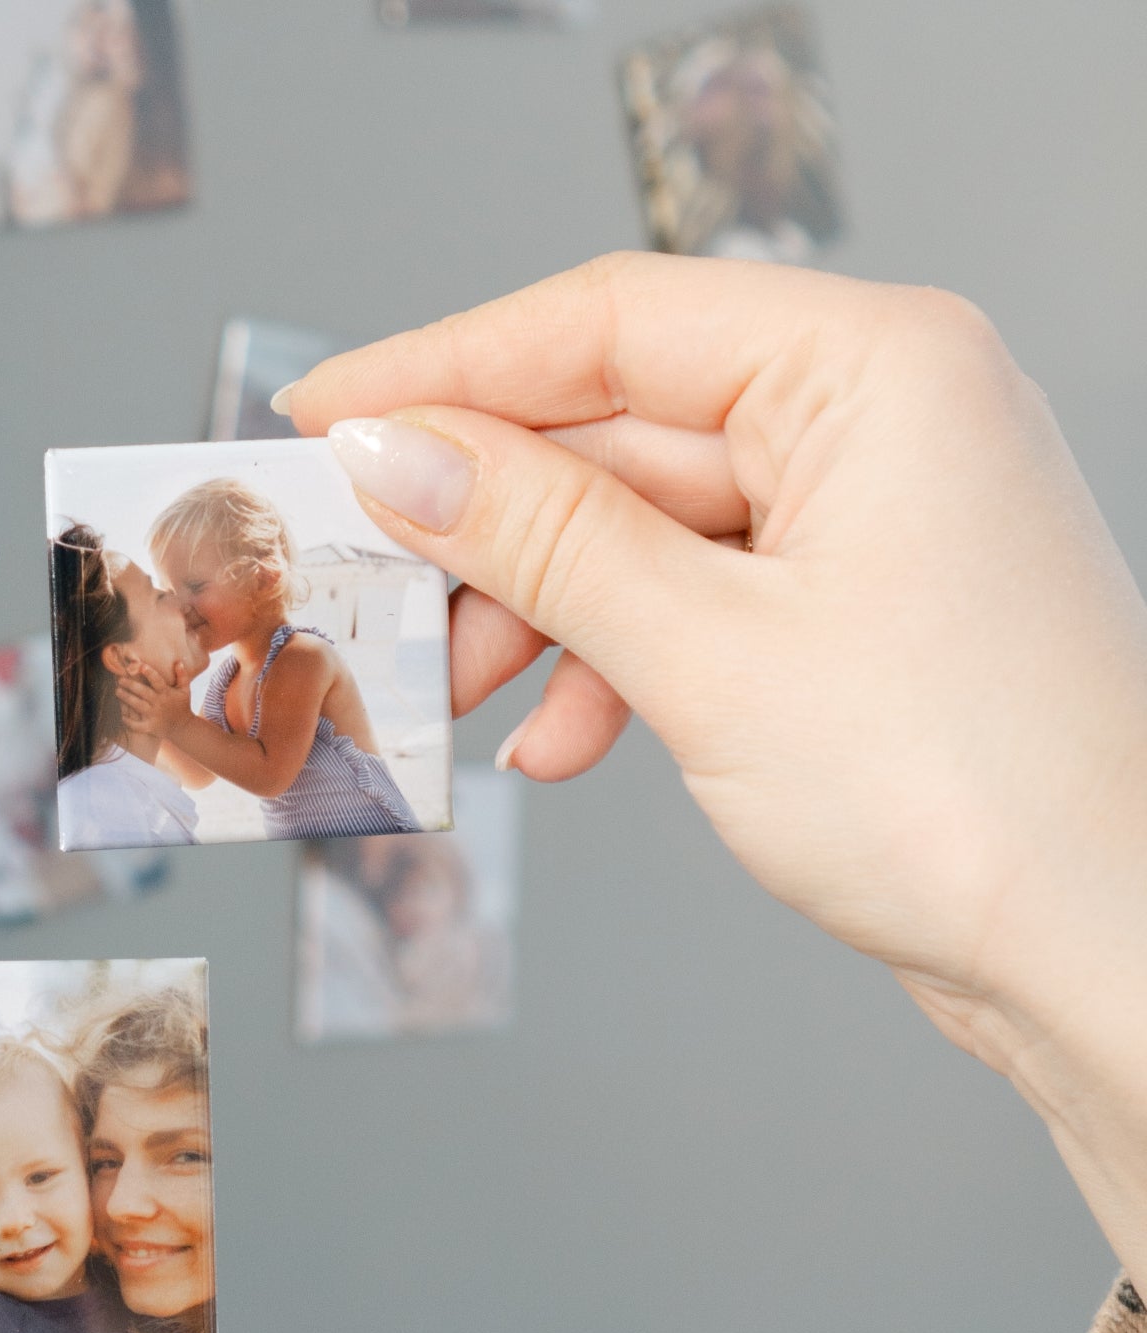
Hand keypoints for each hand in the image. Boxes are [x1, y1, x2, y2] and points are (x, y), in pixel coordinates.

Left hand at [114, 656, 192, 740]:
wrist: (184, 727)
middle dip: (130, 685)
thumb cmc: (182, 706)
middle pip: (143, 692)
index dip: (149, 673)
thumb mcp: (185, 690)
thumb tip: (178, 662)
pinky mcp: (150, 727)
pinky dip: (129, 722)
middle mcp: (159, 703)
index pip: (157, 680)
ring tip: (117, 691)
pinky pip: (137, 725)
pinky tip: (122, 716)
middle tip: (120, 680)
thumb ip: (182, 675)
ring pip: (137, 705)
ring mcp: (153, 715)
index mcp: (166, 692)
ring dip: (126, 698)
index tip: (140, 666)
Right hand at [295, 254, 1146, 1273]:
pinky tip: (562, 743)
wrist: (1104, 951)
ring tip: (464, 701)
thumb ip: (541, 539)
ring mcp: (867, 516)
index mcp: (872, 368)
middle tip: (372, 594)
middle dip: (487, 531)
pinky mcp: (852, 608)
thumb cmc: (968, 797)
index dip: (445, 369)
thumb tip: (397, 455)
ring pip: (639, 529)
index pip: (609, 321)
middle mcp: (877, 416)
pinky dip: (611, 666)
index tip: (324, 418)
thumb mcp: (710, 652)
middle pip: (614, 433)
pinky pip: (690, 600)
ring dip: (538, 615)